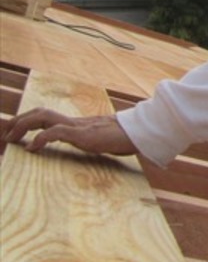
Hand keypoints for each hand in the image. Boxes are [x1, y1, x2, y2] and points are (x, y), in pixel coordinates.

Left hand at [0, 109, 136, 155]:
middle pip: (39, 113)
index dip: (25, 121)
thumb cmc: (123, 139)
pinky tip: (32, 148)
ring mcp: (78, 126)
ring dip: (23, 126)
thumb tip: (88, 147)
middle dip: (17, 121)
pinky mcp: (83, 134)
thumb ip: (89, 141)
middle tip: (3, 133)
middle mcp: (73, 122)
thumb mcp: (100, 141)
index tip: (9, 130)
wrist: (140, 134)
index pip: (45, 117)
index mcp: (75, 124)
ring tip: (10, 138)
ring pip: (43, 117)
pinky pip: (57, 132)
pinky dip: (40, 139)